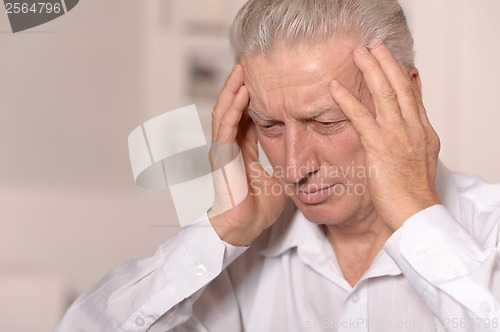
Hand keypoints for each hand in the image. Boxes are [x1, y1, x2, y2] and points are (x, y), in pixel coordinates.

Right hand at [209, 65, 287, 245]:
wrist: (242, 228)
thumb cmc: (256, 208)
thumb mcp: (277, 179)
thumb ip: (284, 164)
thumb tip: (304, 158)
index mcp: (241, 149)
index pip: (246, 116)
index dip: (253, 97)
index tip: (265, 79)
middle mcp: (229, 145)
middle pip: (232, 107)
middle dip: (240, 85)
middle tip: (251, 63)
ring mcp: (223, 150)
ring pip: (225, 111)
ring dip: (233, 89)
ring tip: (243, 68)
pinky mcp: (221, 157)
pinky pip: (226, 127)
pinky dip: (234, 108)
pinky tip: (242, 92)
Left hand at [329, 44, 440, 229]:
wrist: (416, 210)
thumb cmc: (414, 191)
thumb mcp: (419, 159)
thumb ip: (412, 138)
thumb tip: (405, 125)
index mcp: (423, 131)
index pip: (412, 95)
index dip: (401, 74)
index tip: (392, 59)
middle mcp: (412, 127)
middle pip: (400, 86)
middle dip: (387, 63)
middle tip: (373, 45)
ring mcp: (397, 135)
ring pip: (384, 94)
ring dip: (370, 70)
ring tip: (358, 53)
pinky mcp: (380, 145)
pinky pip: (361, 116)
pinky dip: (347, 99)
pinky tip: (335, 88)